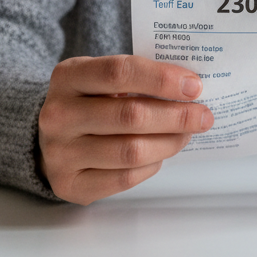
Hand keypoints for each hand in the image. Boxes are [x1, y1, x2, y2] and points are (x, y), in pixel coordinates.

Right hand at [38, 55, 213, 203]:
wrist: (53, 135)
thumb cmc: (92, 99)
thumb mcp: (105, 77)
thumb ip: (141, 77)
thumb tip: (191, 88)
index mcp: (69, 76)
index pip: (120, 72)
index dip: (162, 79)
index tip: (194, 86)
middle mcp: (58, 115)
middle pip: (130, 115)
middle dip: (177, 116)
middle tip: (203, 115)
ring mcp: (59, 153)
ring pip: (131, 151)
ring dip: (170, 142)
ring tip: (187, 134)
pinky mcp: (68, 184)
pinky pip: (124, 178)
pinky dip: (151, 165)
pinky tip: (160, 154)